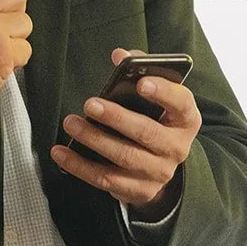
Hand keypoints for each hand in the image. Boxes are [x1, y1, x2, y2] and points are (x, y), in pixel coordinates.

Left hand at [50, 47, 200, 217]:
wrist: (160, 167)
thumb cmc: (154, 122)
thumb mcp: (156, 100)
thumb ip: (140, 72)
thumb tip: (120, 55)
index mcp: (185, 119)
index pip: (181, 103)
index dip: (163, 92)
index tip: (141, 83)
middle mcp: (177, 147)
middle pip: (147, 132)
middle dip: (116, 118)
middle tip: (90, 104)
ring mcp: (158, 172)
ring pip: (124, 157)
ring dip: (94, 140)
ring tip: (71, 123)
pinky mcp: (138, 190)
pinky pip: (106, 179)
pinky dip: (80, 166)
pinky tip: (61, 153)